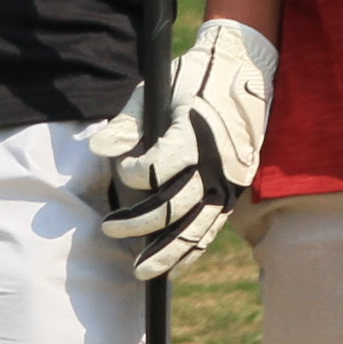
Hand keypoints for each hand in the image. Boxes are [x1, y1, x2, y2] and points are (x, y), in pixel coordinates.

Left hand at [91, 17, 276, 279]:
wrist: (244, 72)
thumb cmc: (193, 79)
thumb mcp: (157, 91)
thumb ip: (128, 124)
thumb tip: (98, 149)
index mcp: (195, 135)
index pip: (158, 169)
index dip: (133, 174)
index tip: (123, 168)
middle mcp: (216, 164)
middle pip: (174, 206)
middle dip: (139, 223)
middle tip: (109, 229)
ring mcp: (229, 182)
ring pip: (196, 227)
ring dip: (166, 252)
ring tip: (139, 271)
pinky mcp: (235, 192)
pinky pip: (212, 228)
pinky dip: (192, 250)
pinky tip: (173, 268)